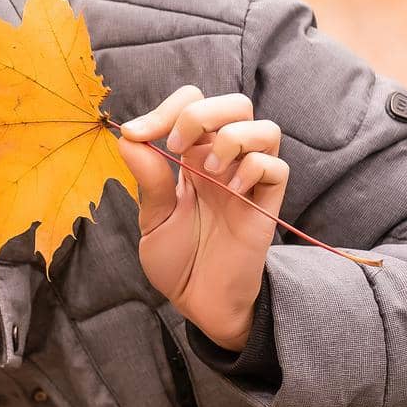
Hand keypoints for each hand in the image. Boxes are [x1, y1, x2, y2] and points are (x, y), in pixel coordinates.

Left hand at [119, 86, 288, 352]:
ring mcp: (248, 182)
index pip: (193, 105)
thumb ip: (148, 180)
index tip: (138, 134)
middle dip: (202, 113)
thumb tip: (130, 138)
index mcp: (192, 158)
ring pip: (265, 129)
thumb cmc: (178, 260)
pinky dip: (253, 169)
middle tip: (176, 146)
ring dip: (232, 138)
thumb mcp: (152, 219)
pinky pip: (277, 168)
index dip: (167, 109)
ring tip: (207, 172)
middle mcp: (223, 163)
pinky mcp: (266, 205)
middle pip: (235, 104)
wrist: (199, 301)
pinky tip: (230, 191)